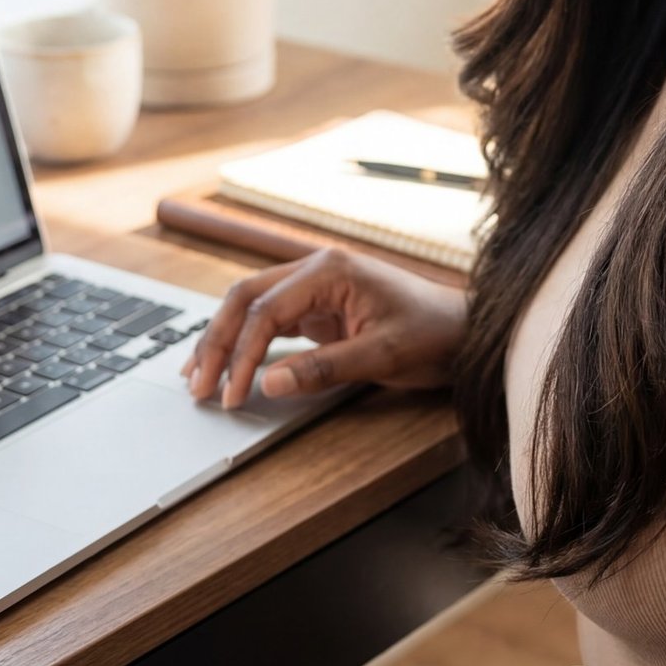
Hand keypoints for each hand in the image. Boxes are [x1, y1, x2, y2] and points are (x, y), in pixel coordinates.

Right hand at [180, 247, 467, 407]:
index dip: (241, 354)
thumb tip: (267, 384)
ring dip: (224, 340)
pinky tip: (230, 366)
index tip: (232, 395)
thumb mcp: (382, 355)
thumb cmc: (434, 335)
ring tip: (198, 377)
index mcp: (330, 270)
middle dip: (216, 341)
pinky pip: (271, 322)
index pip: (265, 310)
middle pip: (246, 299)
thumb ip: (323, 368)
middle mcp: (317, 271)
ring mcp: (317, 288)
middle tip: (197, 386)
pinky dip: (247, 344)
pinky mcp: (321, 308)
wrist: (467, 331)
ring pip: (252, 308)